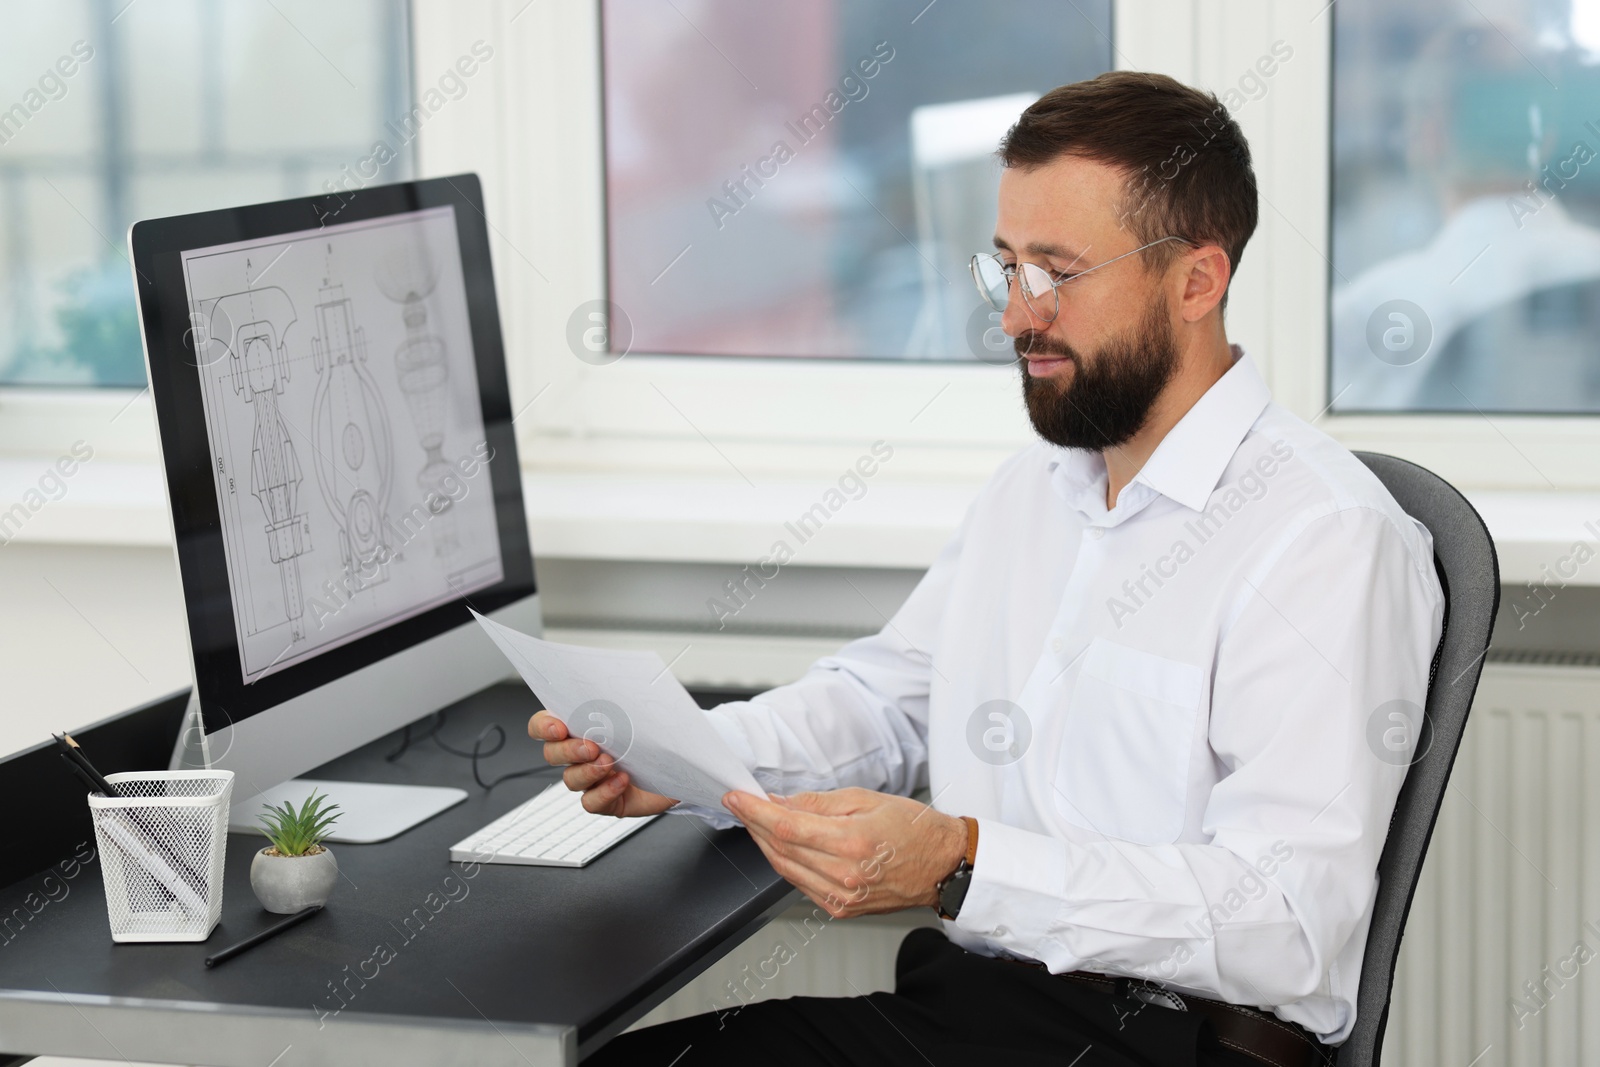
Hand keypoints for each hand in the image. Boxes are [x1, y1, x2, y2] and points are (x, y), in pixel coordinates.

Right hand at [527, 709, 676, 816]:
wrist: (681, 765)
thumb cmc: (657, 735)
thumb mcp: (641, 712)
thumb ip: (623, 700)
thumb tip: (622, 685)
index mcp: (580, 727)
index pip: (543, 726)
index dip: (543, 727)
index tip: (558, 727)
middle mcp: (580, 754)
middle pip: (552, 754)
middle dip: (568, 750)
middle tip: (591, 746)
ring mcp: (591, 779)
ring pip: (570, 780)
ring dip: (587, 772)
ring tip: (610, 763)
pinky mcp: (606, 800)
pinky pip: (591, 802)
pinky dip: (604, 792)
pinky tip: (621, 781)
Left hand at [724, 787, 967, 918]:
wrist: (942, 865)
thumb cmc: (913, 828)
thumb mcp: (866, 799)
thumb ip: (818, 802)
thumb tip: (780, 802)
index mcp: (851, 842)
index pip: (786, 826)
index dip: (754, 811)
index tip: (735, 797)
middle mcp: (844, 875)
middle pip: (780, 848)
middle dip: (754, 824)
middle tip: (742, 804)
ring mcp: (841, 897)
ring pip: (785, 869)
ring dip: (764, 844)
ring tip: (757, 821)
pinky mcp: (841, 909)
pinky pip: (800, 884)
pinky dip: (785, 863)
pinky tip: (781, 845)